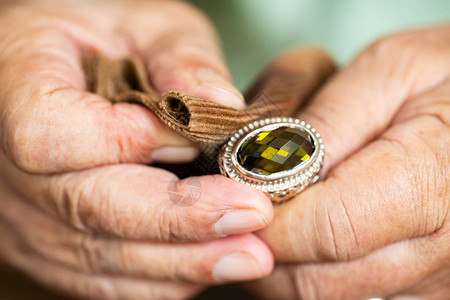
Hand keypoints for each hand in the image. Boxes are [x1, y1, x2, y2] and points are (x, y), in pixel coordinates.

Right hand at [0, 1, 273, 298]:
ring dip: (181, 261)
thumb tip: (222, 107)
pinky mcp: (53, 243)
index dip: (126, 142)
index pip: (52, 133)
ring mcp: (25, 212)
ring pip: (99, 255)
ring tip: (247, 254)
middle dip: (178, 219)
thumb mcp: (148, 24)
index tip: (197, 139)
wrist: (80, 69)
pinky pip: (102, 278)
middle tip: (250, 218)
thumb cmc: (111, 38)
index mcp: (15, 81)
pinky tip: (208, 264)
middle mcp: (7, 162)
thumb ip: (181, 58)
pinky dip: (160, 277)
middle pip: (85, 206)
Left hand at [248, 25, 449, 298]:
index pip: (325, 229)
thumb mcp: (390, 71)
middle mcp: (444, 247)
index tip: (233, 197)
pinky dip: (316, 270)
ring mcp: (438, 277)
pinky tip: (311, 230)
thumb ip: (328, 120)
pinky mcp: (429, 287)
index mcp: (433, 180)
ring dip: (285, 263)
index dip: (267, 221)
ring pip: (326, 297)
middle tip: (243, 208)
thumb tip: (266, 170)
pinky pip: (350, 296)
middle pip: (317, 281)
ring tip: (279, 213)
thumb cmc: (449, 77)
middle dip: (264, 249)